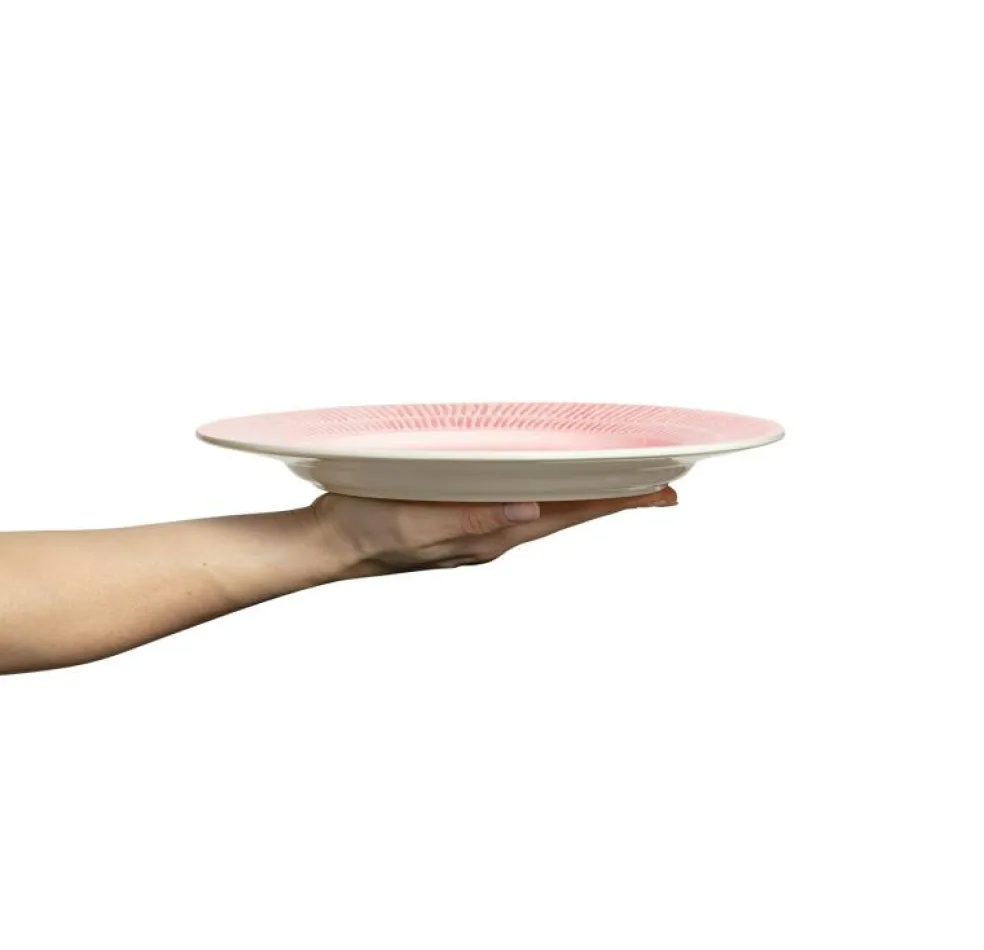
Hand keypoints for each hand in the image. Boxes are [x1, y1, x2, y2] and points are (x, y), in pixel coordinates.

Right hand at [312, 487, 678, 576]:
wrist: (329, 545)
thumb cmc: (363, 532)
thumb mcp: (411, 524)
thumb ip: (469, 519)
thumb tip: (530, 509)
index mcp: (490, 536)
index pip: (568, 515)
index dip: (617, 503)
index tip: (662, 494)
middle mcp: (494, 535)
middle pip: (568, 513)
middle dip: (615, 500)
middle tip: (660, 486)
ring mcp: (478, 529)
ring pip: (547, 510)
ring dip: (585, 496)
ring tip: (619, 483)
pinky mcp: (460, 518)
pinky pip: (518, 504)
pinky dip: (548, 493)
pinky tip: (550, 483)